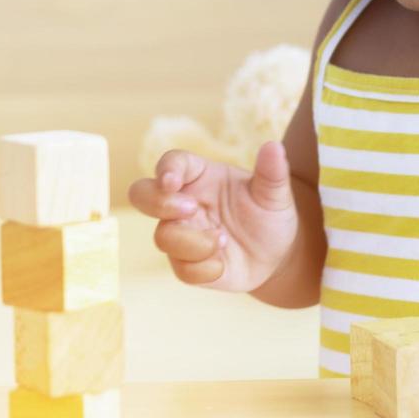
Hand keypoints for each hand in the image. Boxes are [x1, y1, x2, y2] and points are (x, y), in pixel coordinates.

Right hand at [126, 140, 298, 292]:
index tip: (172, 180)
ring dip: (192, 242)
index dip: (166, 169)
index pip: (172, 162)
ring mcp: (182, 234)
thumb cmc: (269, 215)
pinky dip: (203, 269)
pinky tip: (223, 264)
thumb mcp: (275, 193)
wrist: (276, 255)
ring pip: (162, 237)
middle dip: (158, 202)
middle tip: (191, 209)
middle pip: (142, 194)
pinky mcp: (187, 264)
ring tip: (223, 240)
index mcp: (199, 175)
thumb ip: (272, 172)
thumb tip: (274, 147)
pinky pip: (181, 270)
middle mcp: (183, 202)